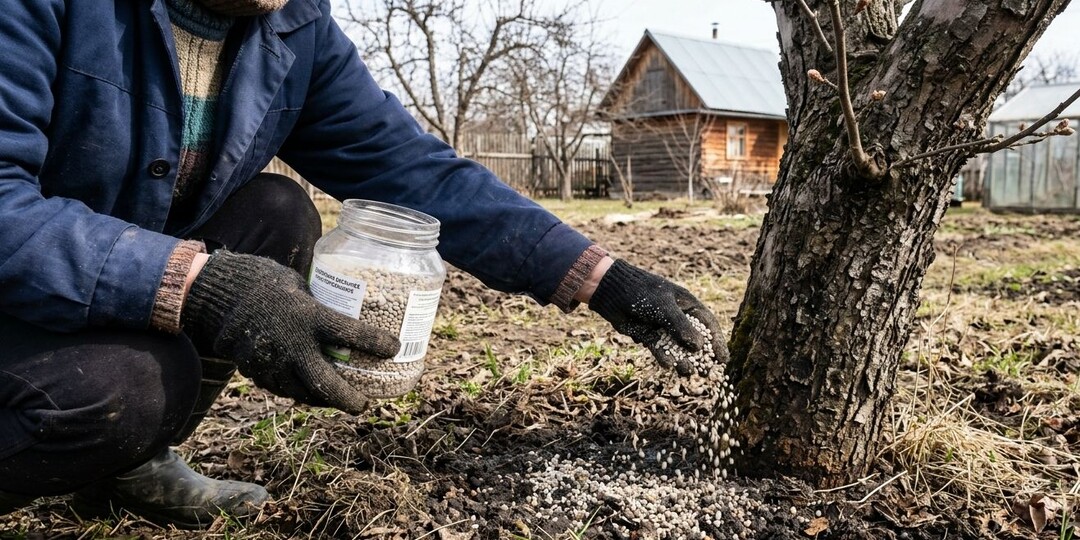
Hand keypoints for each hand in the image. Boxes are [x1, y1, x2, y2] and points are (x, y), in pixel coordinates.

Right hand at [180, 250, 399, 412]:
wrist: (219, 295)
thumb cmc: (266, 282)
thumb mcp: (301, 286)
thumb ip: (322, 305)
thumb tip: (351, 307)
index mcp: (308, 317)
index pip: (351, 334)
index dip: (376, 343)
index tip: (395, 348)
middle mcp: (292, 345)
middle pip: (327, 384)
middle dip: (349, 399)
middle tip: (364, 403)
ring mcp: (273, 363)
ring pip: (305, 394)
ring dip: (325, 400)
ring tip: (341, 400)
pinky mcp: (257, 372)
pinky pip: (284, 390)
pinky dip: (301, 392)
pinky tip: (312, 391)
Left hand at [588, 259, 725, 374]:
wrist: (612, 291)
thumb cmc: (642, 292)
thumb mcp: (664, 307)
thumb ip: (680, 326)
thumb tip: (698, 347)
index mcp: (688, 305)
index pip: (708, 325)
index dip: (717, 342)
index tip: (723, 360)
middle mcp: (679, 318)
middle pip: (695, 341)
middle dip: (701, 358)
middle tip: (706, 373)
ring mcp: (664, 328)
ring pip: (677, 348)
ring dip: (682, 361)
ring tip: (686, 372)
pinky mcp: (649, 336)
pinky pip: (660, 349)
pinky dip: (664, 357)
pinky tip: (667, 365)